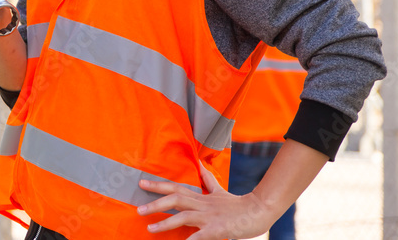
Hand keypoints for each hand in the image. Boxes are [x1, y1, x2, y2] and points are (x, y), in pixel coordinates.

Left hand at [136, 163, 277, 238]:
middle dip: (156, 204)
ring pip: (183, 217)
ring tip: (150, 229)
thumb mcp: (220, 190)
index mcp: (201, 196)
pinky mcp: (218, 229)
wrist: (259, 211)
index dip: (158, 185)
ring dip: (165, 223)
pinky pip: (201, 236)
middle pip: (176, 199)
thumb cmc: (237, 204)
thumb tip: (200, 164)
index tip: (141, 183)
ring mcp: (209, 217)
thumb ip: (207, 180)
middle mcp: (202, 204)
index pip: (176, 187)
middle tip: (139, 210)